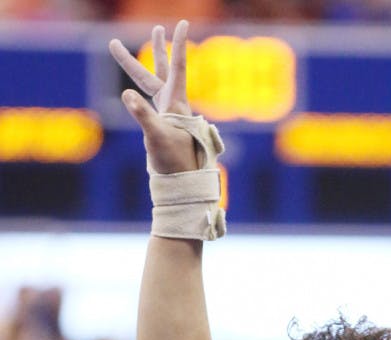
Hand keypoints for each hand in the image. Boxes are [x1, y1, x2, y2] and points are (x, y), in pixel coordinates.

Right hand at [109, 20, 197, 172]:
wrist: (182, 182)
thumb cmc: (173, 161)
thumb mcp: (155, 137)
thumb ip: (141, 114)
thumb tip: (126, 94)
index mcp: (175, 104)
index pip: (177, 68)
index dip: (178, 45)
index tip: (181, 23)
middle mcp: (173, 106)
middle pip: (162, 71)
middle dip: (157, 50)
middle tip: (156, 28)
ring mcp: (168, 116)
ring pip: (154, 85)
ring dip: (144, 67)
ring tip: (135, 51)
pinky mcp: (163, 126)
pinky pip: (150, 102)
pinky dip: (142, 91)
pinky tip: (135, 93)